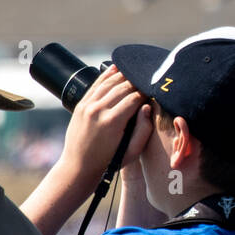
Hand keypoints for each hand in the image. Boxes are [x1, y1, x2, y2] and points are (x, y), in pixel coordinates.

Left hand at [57, 66, 152, 186]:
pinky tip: (116, 68)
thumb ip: (144, 130)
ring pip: (110, 83)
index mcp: (112, 122)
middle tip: (149, 82)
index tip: (155, 92)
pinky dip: (107, 75)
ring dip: (124, 76)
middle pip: (123, 88)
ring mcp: (87, 106)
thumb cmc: (109, 161)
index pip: (135, 98)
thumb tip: (148, 107)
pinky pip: (96, 84)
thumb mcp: (132, 152)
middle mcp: (98, 110)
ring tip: (136, 74)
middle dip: (138, 83)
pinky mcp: (81, 105)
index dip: (147, 93)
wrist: (79, 166)